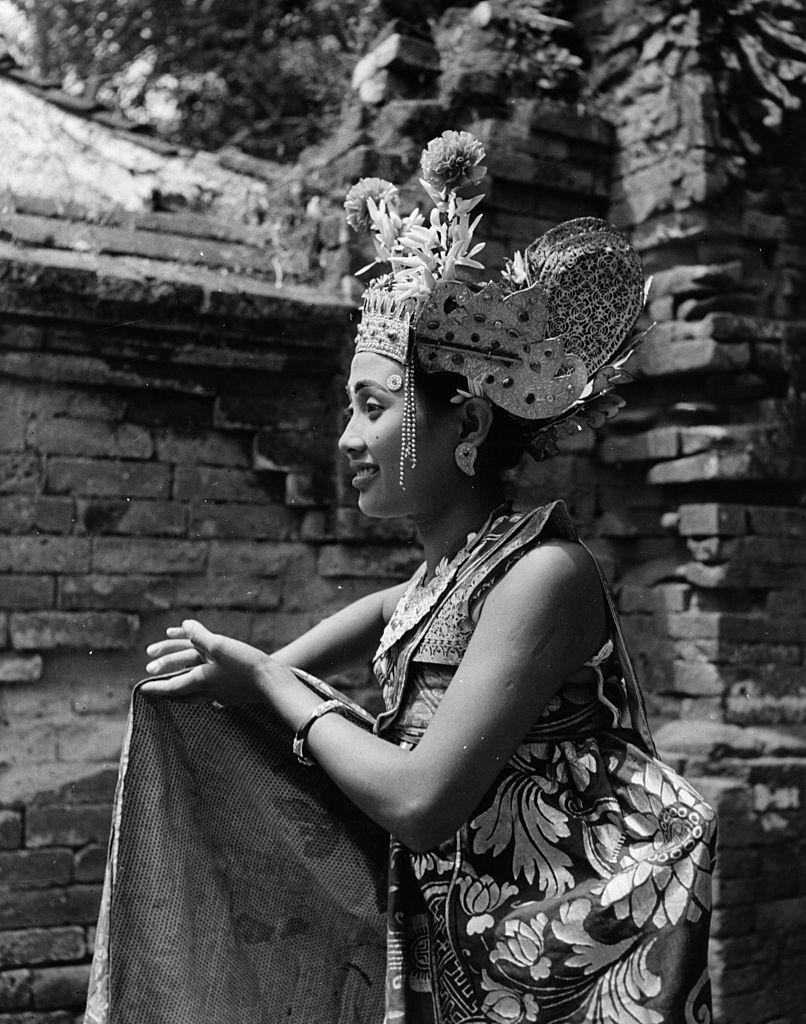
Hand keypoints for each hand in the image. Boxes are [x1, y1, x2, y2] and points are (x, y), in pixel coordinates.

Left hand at [141, 619, 272, 704]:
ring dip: (184, 689)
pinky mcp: (236, 693)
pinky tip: (210, 696)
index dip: (157, 685)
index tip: (142, 689)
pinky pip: (213, 694)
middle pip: (183, 689)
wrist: (273, 683)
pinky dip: (204, 691)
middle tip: (154, 676)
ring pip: (197, 695)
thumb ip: (200, 636)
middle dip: (166, 684)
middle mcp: (210, 688)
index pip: (173, 684)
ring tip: (176, 687)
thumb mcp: (220, 645)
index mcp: (202, 677)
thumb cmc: (246, 665)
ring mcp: (223, 693)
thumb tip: (185, 626)